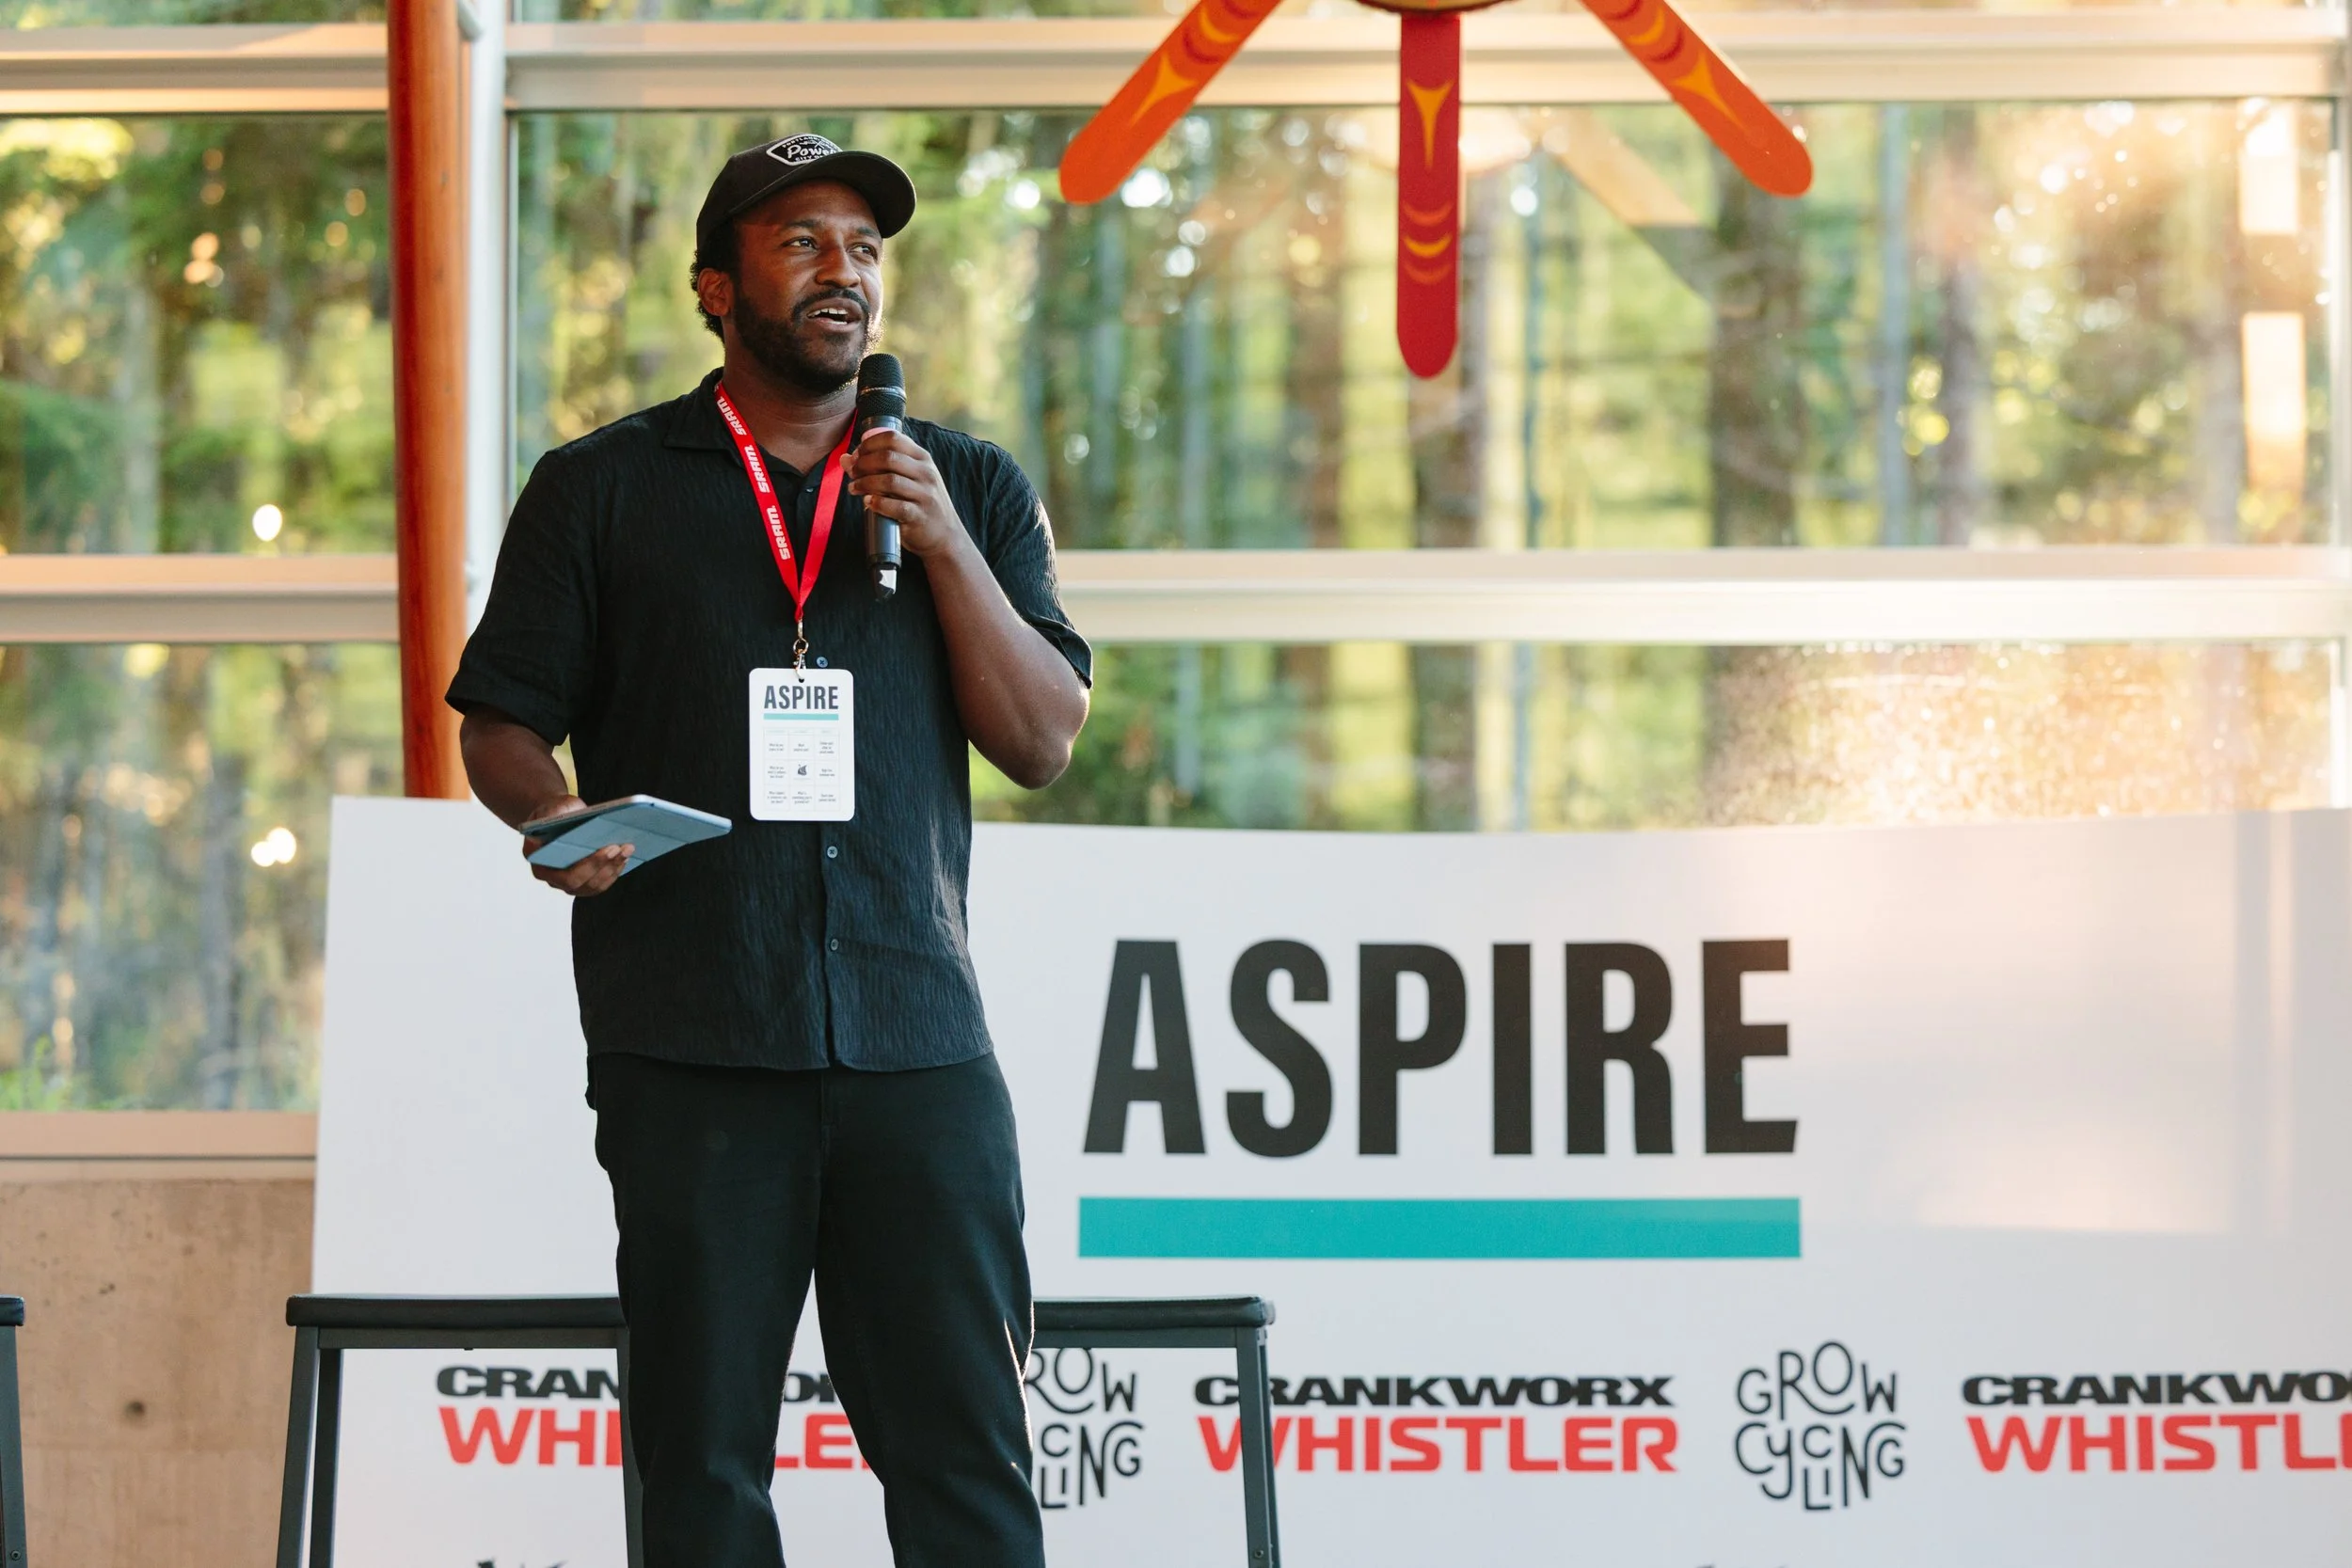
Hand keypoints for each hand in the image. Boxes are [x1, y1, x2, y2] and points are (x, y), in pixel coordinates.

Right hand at [521, 794, 630, 897]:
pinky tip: (625, 856)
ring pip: (592, 886)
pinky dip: (614, 870)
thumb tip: (574, 818)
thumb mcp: (553, 806)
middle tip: (618, 847)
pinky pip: (599, 884)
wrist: (558, 817)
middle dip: (601, 865)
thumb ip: (556, 813)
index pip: (560, 873)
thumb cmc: (554, 812)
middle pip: (578, 882)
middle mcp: (550, 877)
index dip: (586, 865)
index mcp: (536, 858)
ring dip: (612, 868)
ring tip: (627, 848)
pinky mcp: (582, 883)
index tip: (605, 849)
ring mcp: (567, 883)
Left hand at [847, 429, 968, 562]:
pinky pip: (894, 506)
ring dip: (865, 483)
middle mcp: (926, 473)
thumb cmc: (920, 504)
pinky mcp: (919, 516)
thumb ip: (880, 467)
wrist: (945, 536)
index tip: (857, 455)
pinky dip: (876, 503)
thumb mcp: (907, 480)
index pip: (893, 438)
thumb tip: (846, 459)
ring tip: (855, 488)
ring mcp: (925, 495)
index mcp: (922, 459)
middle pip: (888, 457)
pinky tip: (868, 503)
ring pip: (889, 480)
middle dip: (864, 463)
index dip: (869, 444)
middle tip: (853, 473)